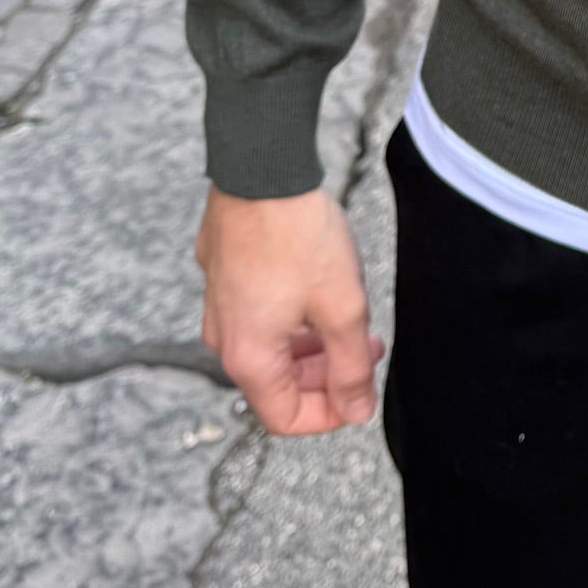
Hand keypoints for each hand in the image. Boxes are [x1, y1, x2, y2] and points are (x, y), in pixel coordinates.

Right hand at [195, 185, 383, 434]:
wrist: (261, 170)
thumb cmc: (298, 234)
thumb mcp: (342, 306)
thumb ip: (351, 367)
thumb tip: (356, 410)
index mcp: (248, 356)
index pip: (285, 417)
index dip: (329, 415)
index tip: (361, 394)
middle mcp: (225, 336)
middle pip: (277, 383)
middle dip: (327, 375)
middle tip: (367, 349)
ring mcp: (220, 303)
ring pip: (271, 346)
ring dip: (314, 344)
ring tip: (352, 319)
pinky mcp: (224, 274)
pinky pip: (260, 314)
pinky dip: (294, 316)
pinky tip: (322, 289)